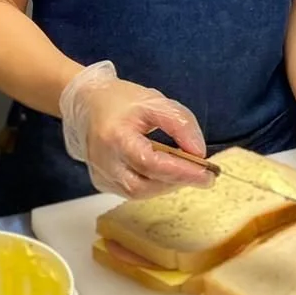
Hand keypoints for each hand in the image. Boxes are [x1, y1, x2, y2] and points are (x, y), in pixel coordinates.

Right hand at [60, 61, 212, 197]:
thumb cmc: (122, 101)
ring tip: (185, 171)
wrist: (88, 103)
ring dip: (166, 185)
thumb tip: (199, 153)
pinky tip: (164, 173)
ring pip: (138, 193)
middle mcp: (103, 160)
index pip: (150, 163)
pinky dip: (153, 185)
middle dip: (177, 181)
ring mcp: (100, 174)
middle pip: (143, 185)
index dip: (180, 171)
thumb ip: (180, 124)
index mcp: (115, 136)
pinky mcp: (101, 181)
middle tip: (203, 175)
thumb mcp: (156, 102)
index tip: (207, 174)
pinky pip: (131, 191)